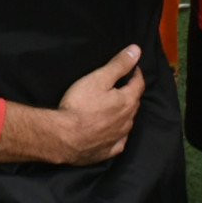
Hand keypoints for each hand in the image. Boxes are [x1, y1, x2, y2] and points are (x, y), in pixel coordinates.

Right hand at [50, 45, 145, 164]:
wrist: (63, 137)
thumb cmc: (80, 105)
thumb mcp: (98, 79)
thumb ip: (118, 65)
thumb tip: (137, 50)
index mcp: (127, 102)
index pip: (138, 84)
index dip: (136, 73)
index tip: (133, 67)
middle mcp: (127, 121)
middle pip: (134, 103)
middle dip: (131, 92)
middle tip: (123, 85)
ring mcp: (118, 138)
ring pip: (127, 122)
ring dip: (125, 113)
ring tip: (117, 106)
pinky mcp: (107, 151)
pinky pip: (119, 142)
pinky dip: (118, 134)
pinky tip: (113, 133)